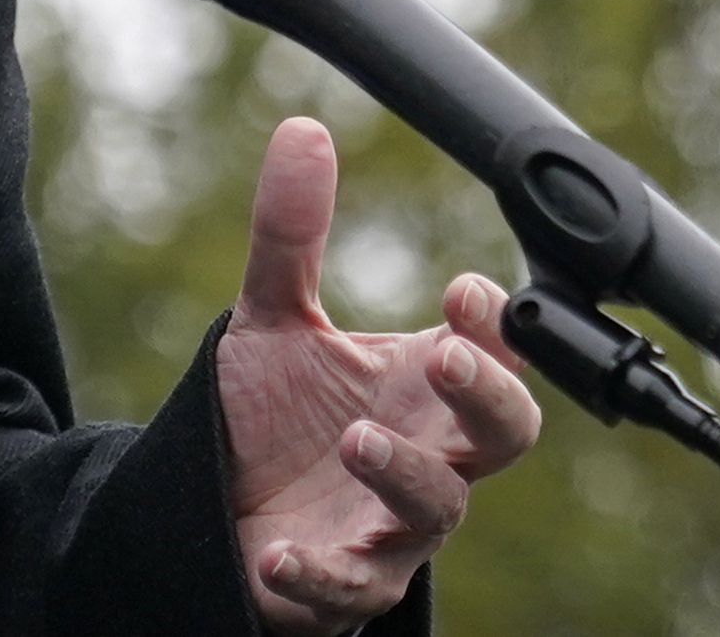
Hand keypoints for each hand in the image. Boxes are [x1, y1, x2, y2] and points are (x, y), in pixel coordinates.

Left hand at [215, 117, 543, 633]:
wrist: (215, 506)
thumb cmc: (270, 416)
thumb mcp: (272, 319)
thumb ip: (290, 234)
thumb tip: (301, 129)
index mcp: (419, 388)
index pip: (493, 352)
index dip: (494, 324)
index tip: (462, 290)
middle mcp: (424, 455)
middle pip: (503, 434)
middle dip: (488, 397)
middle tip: (444, 358)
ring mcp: (389, 527)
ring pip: (436, 513)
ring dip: (404, 477)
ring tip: (354, 440)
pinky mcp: (341, 587)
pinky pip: (348, 592)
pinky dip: (319, 575)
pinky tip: (281, 553)